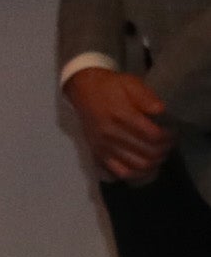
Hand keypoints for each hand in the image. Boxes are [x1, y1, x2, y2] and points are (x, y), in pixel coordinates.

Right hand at [66, 64, 173, 182]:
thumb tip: (161, 112)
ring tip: (158, 153)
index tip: (173, 131)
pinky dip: (137, 173)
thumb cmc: (111, 86)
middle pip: (148, 153)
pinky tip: (145, 166)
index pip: (153, 135)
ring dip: (154, 162)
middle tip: (168, 143)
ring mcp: (104, 146)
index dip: (169, 136)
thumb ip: (147, 97)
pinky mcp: (98, 153)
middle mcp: (111, 134)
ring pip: (137, 165)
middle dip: (164, 149)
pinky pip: (121, 172)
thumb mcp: (131, 83)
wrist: (83, 90)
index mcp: (120, 115)